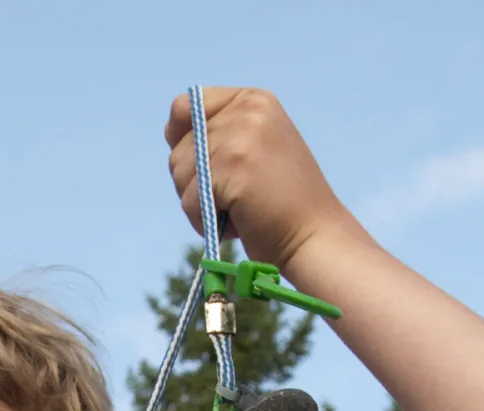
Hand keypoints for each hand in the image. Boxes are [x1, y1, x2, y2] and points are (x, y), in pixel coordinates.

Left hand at [164, 88, 358, 272]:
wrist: (314, 237)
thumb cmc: (280, 202)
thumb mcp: (253, 148)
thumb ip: (217, 133)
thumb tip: (169, 128)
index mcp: (252, 100)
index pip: (186, 107)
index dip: (183, 141)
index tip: (210, 166)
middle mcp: (247, 110)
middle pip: (179, 147)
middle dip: (197, 181)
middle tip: (238, 194)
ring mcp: (240, 136)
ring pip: (180, 173)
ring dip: (200, 202)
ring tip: (239, 207)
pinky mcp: (233, 167)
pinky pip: (189, 200)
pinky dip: (203, 220)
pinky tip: (238, 221)